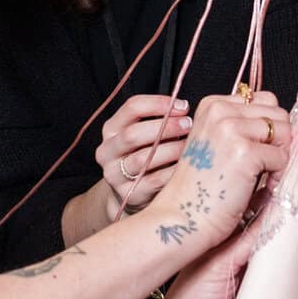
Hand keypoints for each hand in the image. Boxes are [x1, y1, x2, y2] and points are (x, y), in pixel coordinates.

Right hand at [96, 94, 191, 218]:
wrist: (132, 191)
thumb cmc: (145, 155)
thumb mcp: (145, 135)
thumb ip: (160, 120)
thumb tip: (184, 109)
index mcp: (112, 129)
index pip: (132, 107)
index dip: (159, 104)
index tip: (183, 106)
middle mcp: (107, 151)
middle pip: (133, 134)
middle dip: (166, 127)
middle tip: (189, 125)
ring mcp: (115, 174)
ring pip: (143, 158)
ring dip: (171, 149)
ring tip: (190, 146)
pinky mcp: (128, 194)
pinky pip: (154, 180)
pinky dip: (173, 170)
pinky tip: (186, 165)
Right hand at [144, 91, 288, 254]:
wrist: (182, 218)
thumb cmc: (201, 187)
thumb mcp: (216, 143)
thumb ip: (241, 125)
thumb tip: (283, 121)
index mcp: (213, 105)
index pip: (265, 100)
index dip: (268, 127)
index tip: (257, 149)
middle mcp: (220, 111)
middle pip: (278, 114)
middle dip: (278, 141)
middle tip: (264, 165)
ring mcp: (231, 129)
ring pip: (284, 132)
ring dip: (280, 156)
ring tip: (262, 176)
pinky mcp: (244, 152)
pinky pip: (282, 157)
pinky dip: (277, 175)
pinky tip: (258, 187)